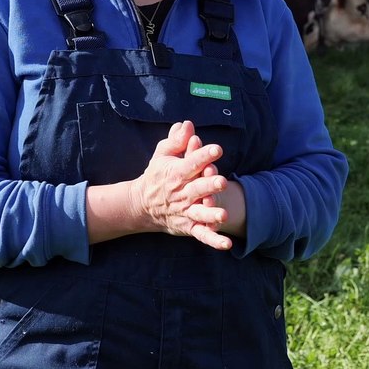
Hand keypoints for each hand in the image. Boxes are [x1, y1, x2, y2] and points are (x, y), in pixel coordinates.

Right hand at [135, 120, 232, 249]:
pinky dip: (213, 240)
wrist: (141, 205)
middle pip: (197, 188)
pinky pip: (202, 234)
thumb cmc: (158, 175)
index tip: (217, 149)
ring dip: (211, 215)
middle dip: (209, 185)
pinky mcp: (188, 226)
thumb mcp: (163, 154)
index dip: (204, 155)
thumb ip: (176, 140)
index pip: (191, 163)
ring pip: (199, 214)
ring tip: (223, 215)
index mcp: (176, 173)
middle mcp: (182, 193)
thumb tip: (187, 124)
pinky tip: (227, 244)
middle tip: (221, 181)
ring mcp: (185, 212)